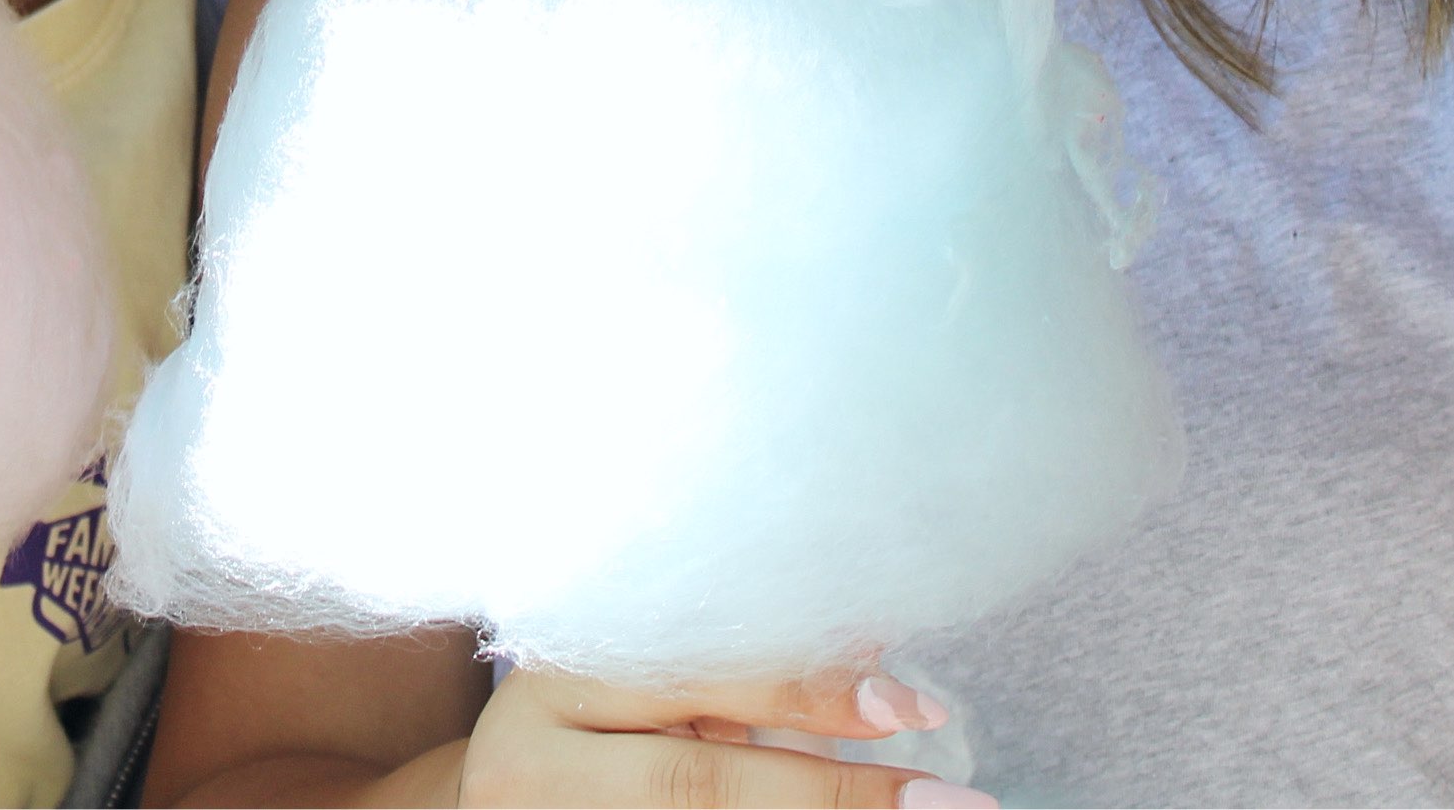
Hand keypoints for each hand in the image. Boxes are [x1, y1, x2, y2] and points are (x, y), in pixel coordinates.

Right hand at [459, 661, 984, 806]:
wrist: (502, 796)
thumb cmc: (587, 721)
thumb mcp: (638, 679)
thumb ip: (730, 669)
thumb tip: (870, 658)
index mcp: (550, 686)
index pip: (693, 684)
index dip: (806, 695)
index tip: (913, 708)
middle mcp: (530, 769)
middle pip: (700, 785)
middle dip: (836, 795)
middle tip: (951, 802)